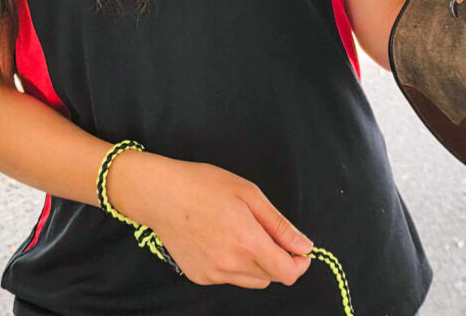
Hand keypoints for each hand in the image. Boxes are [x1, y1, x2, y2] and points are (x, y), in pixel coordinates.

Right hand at [110, 151, 312, 287]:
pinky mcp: (199, 277)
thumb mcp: (249, 194)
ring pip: (251, 280)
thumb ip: (279, 225)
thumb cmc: (204, 185)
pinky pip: (229, 278)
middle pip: (271, 277)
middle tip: (267, 231)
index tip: (299, 249)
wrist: (161, 194)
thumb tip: (304, 246)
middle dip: (278, 259)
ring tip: (242, 232)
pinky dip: (235, 264)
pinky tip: (222, 239)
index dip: (299, 263)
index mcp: (246, 242)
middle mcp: (230, 265)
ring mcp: (213, 274)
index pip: (287, 273)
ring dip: (258, 264)